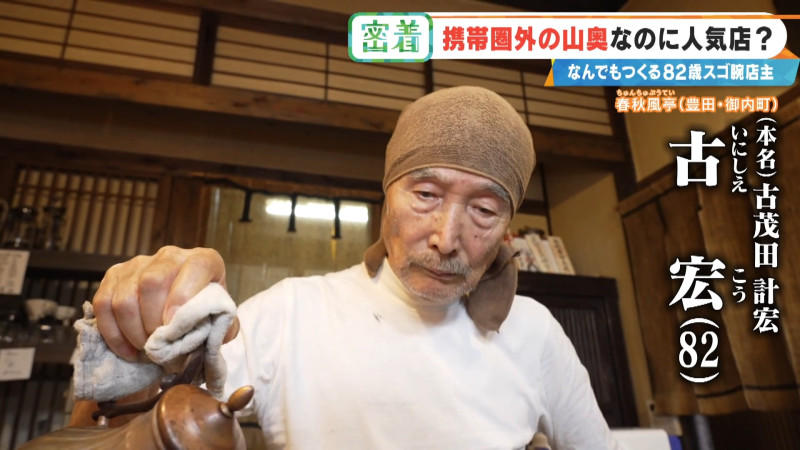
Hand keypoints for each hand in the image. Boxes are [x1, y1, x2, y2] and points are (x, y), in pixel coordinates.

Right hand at [92, 246, 237, 360]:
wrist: (183, 306)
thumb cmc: (205, 312)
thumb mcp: (221, 317)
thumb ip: (221, 326)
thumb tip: (210, 339)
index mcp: (204, 260)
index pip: (195, 267)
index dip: (182, 297)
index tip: (174, 328)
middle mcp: (171, 256)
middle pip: (152, 283)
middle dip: (153, 323)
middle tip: (160, 347)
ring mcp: (139, 263)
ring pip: (125, 297)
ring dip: (133, 331)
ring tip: (146, 349)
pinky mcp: (115, 275)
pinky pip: (103, 303)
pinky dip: (113, 332)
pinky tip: (128, 350)